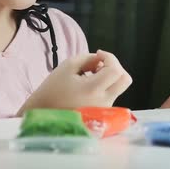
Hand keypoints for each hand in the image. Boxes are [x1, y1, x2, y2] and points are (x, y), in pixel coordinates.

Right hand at [17, 50, 132, 114]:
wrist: (44, 114)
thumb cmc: (53, 89)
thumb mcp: (68, 66)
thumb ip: (88, 58)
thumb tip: (102, 60)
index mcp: (93, 89)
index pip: (115, 70)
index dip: (110, 57)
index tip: (98, 54)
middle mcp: (103, 101)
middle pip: (125, 80)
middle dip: (116, 66)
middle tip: (100, 63)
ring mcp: (104, 109)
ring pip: (119, 86)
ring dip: (110, 75)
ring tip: (90, 73)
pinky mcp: (102, 113)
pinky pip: (111, 93)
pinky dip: (105, 84)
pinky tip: (90, 84)